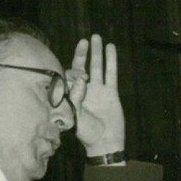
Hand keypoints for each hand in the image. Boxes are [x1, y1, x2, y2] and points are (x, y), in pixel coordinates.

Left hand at [68, 34, 124, 155]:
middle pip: (81, 67)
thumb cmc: (86, 133)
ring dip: (96, 52)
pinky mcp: (111, 92)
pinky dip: (111, 60)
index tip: (81, 80)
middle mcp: (84, 91)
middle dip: (81, 54)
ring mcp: (98, 90)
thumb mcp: (76, 116)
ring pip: (96, 67)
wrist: (104, 142)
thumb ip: (75, 98)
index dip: (73, 75)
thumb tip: (80, 79)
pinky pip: (111, 73)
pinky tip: (110, 47)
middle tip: (84, 41)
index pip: (69, 78)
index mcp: (72, 96)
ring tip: (96, 37)